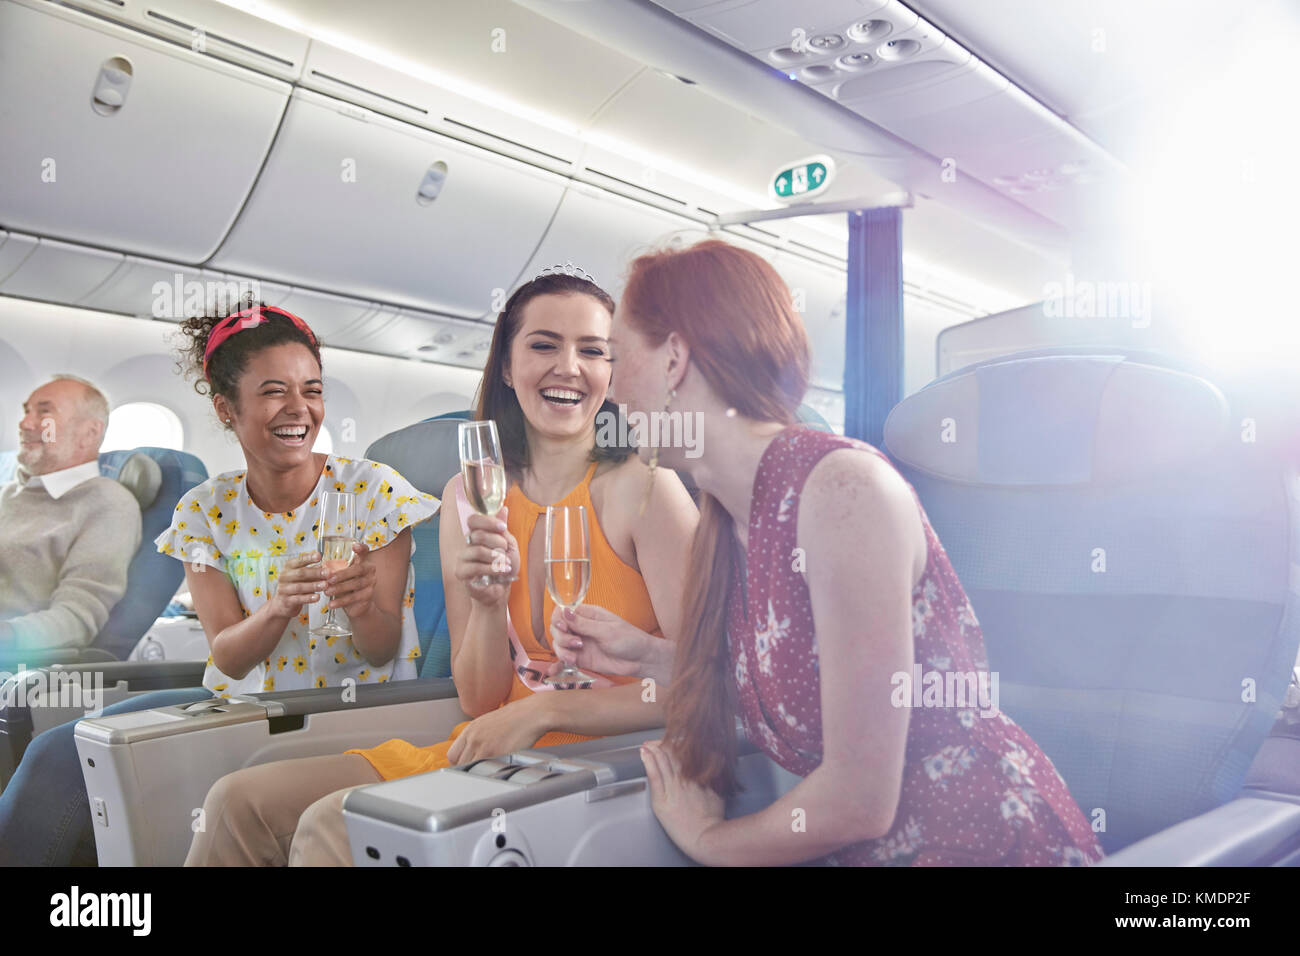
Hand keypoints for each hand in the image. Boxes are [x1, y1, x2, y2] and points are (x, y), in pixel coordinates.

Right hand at [267, 551, 326, 619]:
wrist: (282, 603)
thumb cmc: (295, 585)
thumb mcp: (303, 576)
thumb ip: (313, 571)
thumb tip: (326, 566)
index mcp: (289, 567)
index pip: (299, 560)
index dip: (309, 558)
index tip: (319, 556)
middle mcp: (285, 576)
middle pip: (301, 573)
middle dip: (316, 573)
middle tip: (328, 573)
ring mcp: (284, 589)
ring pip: (300, 586)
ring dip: (314, 586)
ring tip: (325, 585)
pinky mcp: (286, 600)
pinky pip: (298, 599)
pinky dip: (309, 598)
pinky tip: (317, 597)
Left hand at [321, 542, 376, 616]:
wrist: (358, 605)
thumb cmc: (348, 586)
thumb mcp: (343, 575)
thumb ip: (336, 569)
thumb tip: (320, 568)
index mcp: (363, 562)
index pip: (365, 552)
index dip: (361, 548)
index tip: (354, 546)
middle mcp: (370, 571)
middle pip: (358, 569)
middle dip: (343, 574)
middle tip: (329, 579)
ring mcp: (371, 584)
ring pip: (356, 584)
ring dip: (340, 588)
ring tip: (327, 592)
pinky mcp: (368, 596)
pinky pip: (354, 598)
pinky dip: (341, 601)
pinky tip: (331, 603)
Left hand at [446, 697, 548, 765]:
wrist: (533, 713)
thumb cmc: (517, 717)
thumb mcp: (490, 722)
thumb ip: (478, 736)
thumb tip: (473, 752)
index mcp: (471, 729)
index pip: (452, 754)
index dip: (458, 763)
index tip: (466, 767)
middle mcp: (474, 738)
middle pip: (459, 764)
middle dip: (467, 770)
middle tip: (479, 771)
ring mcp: (484, 747)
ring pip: (471, 769)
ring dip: (478, 773)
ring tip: (489, 772)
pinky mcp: (496, 754)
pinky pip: (485, 771)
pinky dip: (489, 774)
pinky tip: (497, 771)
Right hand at [456, 507, 519, 606]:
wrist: (502, 589)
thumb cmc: (504, 567)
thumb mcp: (509, 545)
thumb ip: (503, 529)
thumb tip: (503, 508)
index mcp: (477, 535)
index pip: (473, 520)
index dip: (487, 521)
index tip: (502, 528)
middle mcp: (467, 544)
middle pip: (478, 534)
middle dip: (497, 543)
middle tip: (505, 551)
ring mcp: (463, 558)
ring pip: (478, 550)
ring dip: (496, 558)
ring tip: (505, 564)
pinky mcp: (461, 572)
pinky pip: (475, 566)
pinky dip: (492, 568)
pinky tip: (501, 572)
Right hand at [547, 605, 660, 678]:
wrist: (641, 660)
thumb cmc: (629, 640)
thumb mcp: (607, 630)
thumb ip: (583, 624)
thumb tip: (564, 611)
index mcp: (588, 614)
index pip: (563, 611)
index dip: (558, 618)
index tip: (563, 626)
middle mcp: (581, 627)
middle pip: (557, 627)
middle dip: (561, 635)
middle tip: (575, 643)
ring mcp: (580, 643)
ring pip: (558, 643)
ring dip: (562, 649)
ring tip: (574, 656)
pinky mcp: (581, 658)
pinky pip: (564, 658)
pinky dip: (561, 661)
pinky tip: (565, 665)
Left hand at [640, 739, 724, 864]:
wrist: (706, 838)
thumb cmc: (712, 819)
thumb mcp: (717, 793)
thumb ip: (713, 777)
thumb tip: (715, 763)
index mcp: (695, 776)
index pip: (684, 754)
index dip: (675, 745)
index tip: (671, 742)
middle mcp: (683, 779)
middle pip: (671, 754)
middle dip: (661, 745)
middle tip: (654, 741)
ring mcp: (671, 789)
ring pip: (661, 761)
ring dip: (652, 750)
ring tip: (646, 744)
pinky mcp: (661, 801)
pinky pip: (654, 777)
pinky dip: (648, 763)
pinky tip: (644, 753)